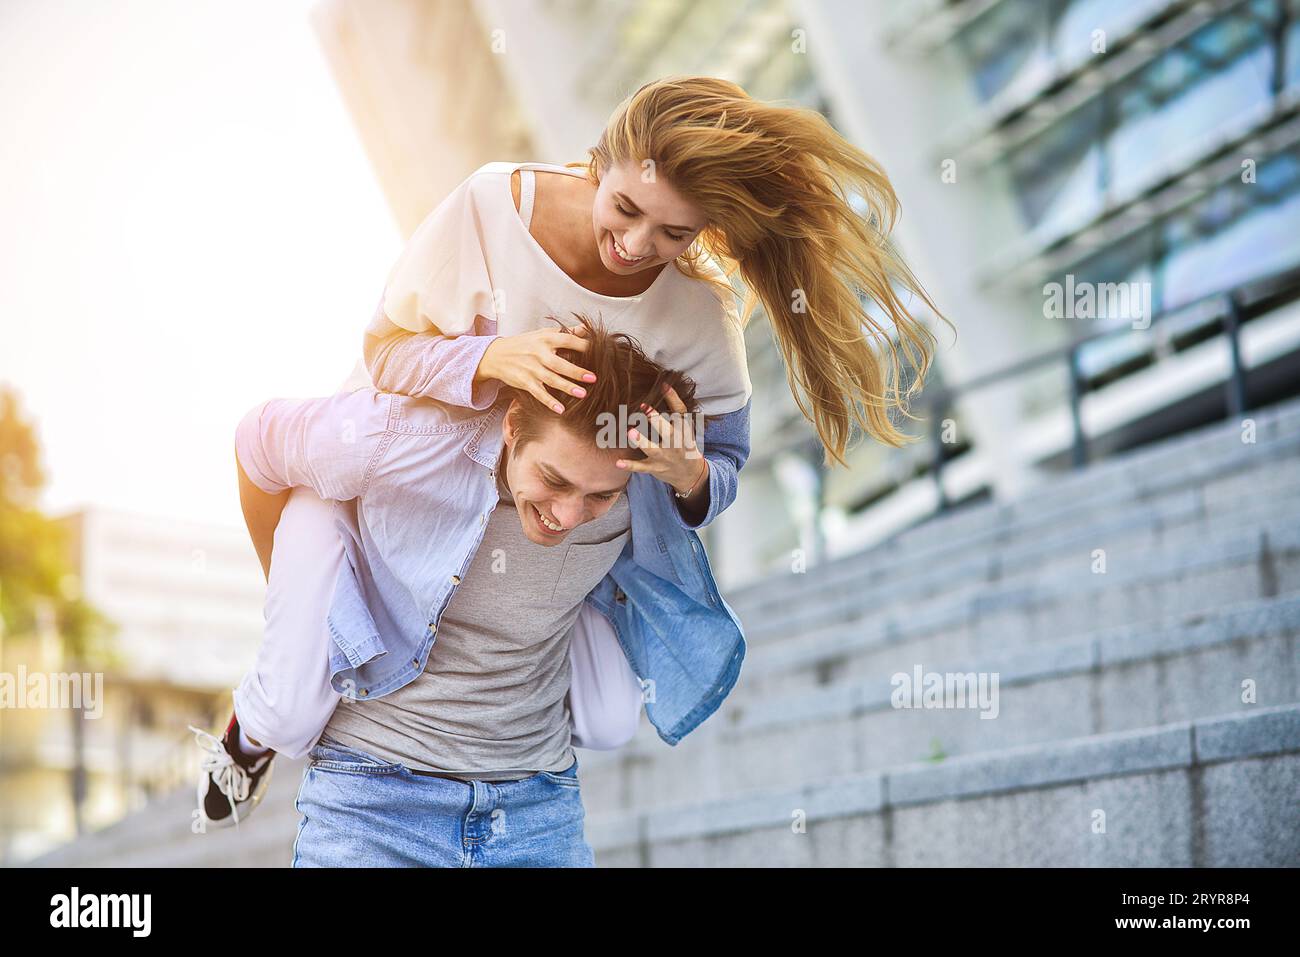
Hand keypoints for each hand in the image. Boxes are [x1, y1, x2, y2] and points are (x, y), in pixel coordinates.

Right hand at [476, 325, 596, 412]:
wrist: (495, 355)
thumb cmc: (524, 343)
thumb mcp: (542, 333)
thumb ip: (565, 332)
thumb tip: (587, 329)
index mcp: (545, 338)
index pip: (567, 340)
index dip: (583, 345)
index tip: (599, 351)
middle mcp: (538, 353)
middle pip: (559, 363)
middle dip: (576, 371)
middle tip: (593, 378)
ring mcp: (531, 369)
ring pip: (551, 379)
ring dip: (566, 387)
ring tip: (582, 394)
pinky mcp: (524, 382)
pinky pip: (539, 393)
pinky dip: (549, 401)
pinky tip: (561, 409)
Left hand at [616, 385, 707, 495]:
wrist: (690, 473)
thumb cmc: (684, 443)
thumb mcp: (685, 427)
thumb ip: (675, 410)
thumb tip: (662, 384)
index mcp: (683, 430)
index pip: (681, 412)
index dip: (673, 398)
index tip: (663, 385)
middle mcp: (675, 443)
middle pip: (667, 431)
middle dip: (656, 420)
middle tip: (644, 408)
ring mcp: (665, 456)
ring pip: (652, 449)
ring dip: (641, 441)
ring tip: (630, 432)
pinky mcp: (655, 468)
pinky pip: (641, 467)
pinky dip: (630, 466)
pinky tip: (618, 462)